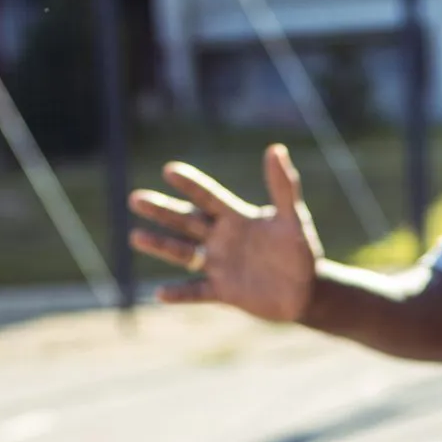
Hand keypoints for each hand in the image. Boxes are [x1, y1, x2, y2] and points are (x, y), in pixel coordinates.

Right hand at [128, 144, 321, 321]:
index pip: (209, 198)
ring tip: (136, 236)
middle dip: (162, 211)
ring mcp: (219, 265)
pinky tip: (160, 293)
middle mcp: (222, 239)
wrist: (306, 291)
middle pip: (186, 222)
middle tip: (136, 198)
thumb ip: (283, 187)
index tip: (170, 170)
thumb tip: (276, 148)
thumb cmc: (301, 251)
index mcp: (237, 218)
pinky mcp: (223, 291)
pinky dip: (180, 293)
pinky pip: (197, 292)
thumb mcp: (294, 219)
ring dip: (161, 245)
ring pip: (184, 254)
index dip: (191, 185)